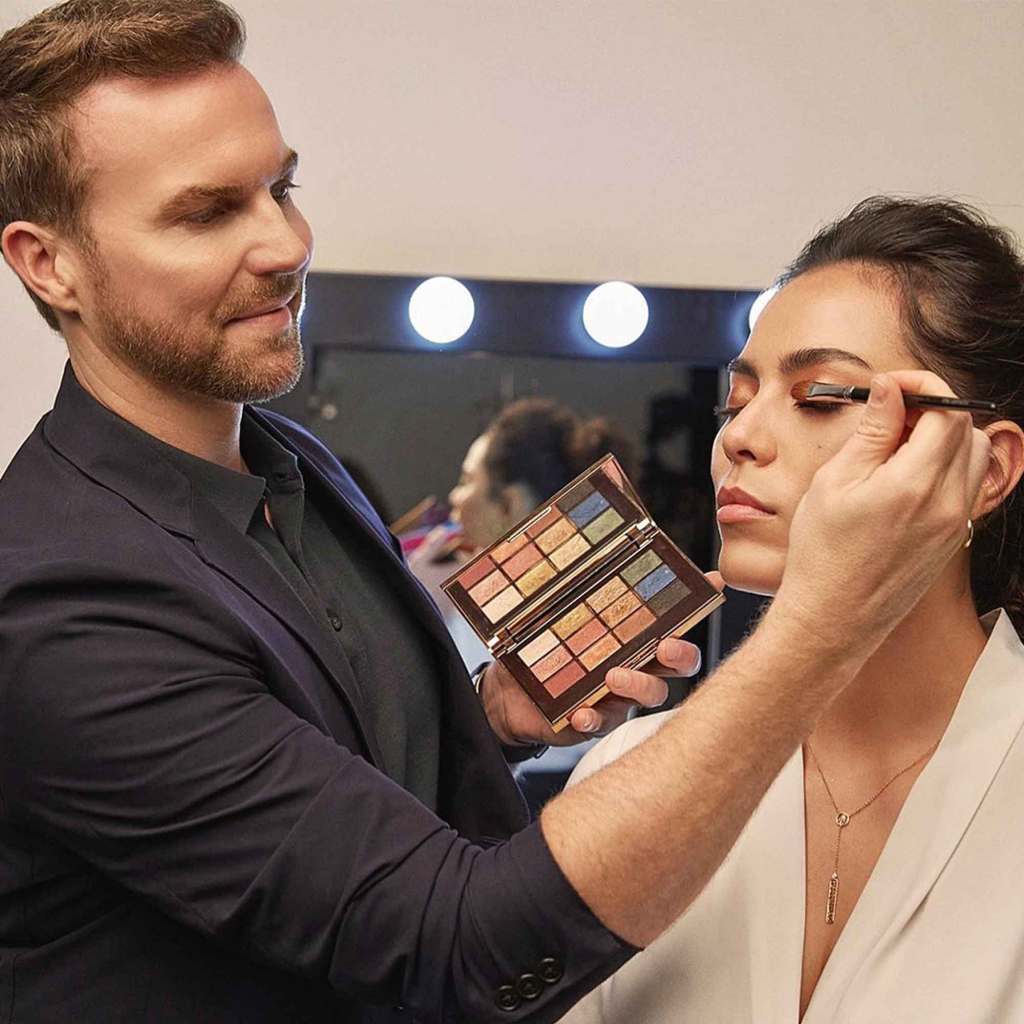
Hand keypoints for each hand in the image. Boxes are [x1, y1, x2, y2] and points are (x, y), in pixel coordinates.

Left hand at [480, 577, 719, 746]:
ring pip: (646, 695)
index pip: (674, 618)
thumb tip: (582, 496)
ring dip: (637, 685)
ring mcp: (615, 695)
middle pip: (677, 664)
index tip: (713, 583)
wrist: (506, 692)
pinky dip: (592, 718)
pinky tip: (580, 711)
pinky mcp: (589, 719)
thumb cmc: (539, 641)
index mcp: (632, 635)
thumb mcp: (550, 600)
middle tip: (666, 646)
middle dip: (680, 654)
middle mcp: (633, 665)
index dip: (699, 602)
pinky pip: (599, 723)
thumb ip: (568, 567)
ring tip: (612, 676)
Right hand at [777, 371, 990, 649]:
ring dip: (943, 438)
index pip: (946, 410)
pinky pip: (965, 485)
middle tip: (888, 417)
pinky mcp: (953, 538)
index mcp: (915, 484)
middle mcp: (948, 503)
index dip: (921, 386)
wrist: (833, 616)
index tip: (891, 386)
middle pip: (966, 429)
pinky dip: (944, 467)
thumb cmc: (822, 552)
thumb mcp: (835, 481)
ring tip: (895, 448)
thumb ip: (872, 430)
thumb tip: (891, 389)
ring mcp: (956, 523)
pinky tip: (902, 478)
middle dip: (931, 410)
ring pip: (974, 456)